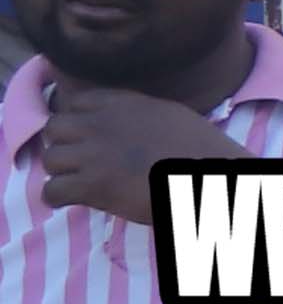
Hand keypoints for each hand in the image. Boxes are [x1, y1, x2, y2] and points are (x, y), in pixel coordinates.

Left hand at [21, 77, 234, 224]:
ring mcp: (94, 154)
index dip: (77, 121)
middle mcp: (101, 124)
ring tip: (77, 181)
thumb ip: (139, 112)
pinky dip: (58, 197)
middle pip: (55, 127)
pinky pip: (52, 190)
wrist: (211, 179)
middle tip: (79, 160)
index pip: (76, 102)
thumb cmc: (202, 150)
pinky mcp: (92, 185)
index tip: (87, 135)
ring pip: (50, 159)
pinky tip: (72, 200)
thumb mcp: (171, 115)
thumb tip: (125, 121)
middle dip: (63, 144)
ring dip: (61, 171)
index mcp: (123, 105)